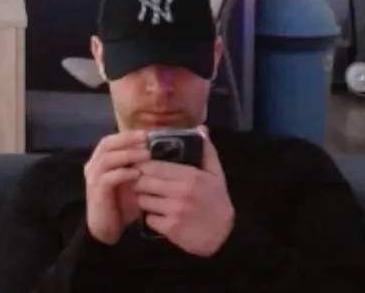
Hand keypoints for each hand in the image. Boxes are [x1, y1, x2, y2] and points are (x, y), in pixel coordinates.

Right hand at [83, 130, 149, 244]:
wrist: (107, 228)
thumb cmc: (121, 204)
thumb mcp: (130, 182)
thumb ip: (136, 167)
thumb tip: (153, 152)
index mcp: (99, 161)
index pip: (109, 140)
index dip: (126, 136)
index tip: (145, 134)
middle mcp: (93, 166)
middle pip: (106, 144)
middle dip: (127, 140)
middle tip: (146, 141)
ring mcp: (93, 179)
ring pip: (107, 159)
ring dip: (127, 155)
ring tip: (146, 155)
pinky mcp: (97, 192)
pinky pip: (108, 178)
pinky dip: (123, 173)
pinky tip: (137, 173)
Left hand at [133, 126, 234, 255]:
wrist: (225, 236)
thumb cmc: (217, 201)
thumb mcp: (216, 175)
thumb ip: (206, 151)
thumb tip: (200, 128)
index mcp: (191, 176)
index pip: (154, 166)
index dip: (143, 165)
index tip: (141, 167)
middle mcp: (181, 192)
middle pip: (144, 181)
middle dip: (139, 181)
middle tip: (142, 183)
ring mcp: (175, 211)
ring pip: (143, 200)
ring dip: (143, 199)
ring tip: (149, 198)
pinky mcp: (171, 228)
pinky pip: (148, 218)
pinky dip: (150, 217)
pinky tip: (158, 214)